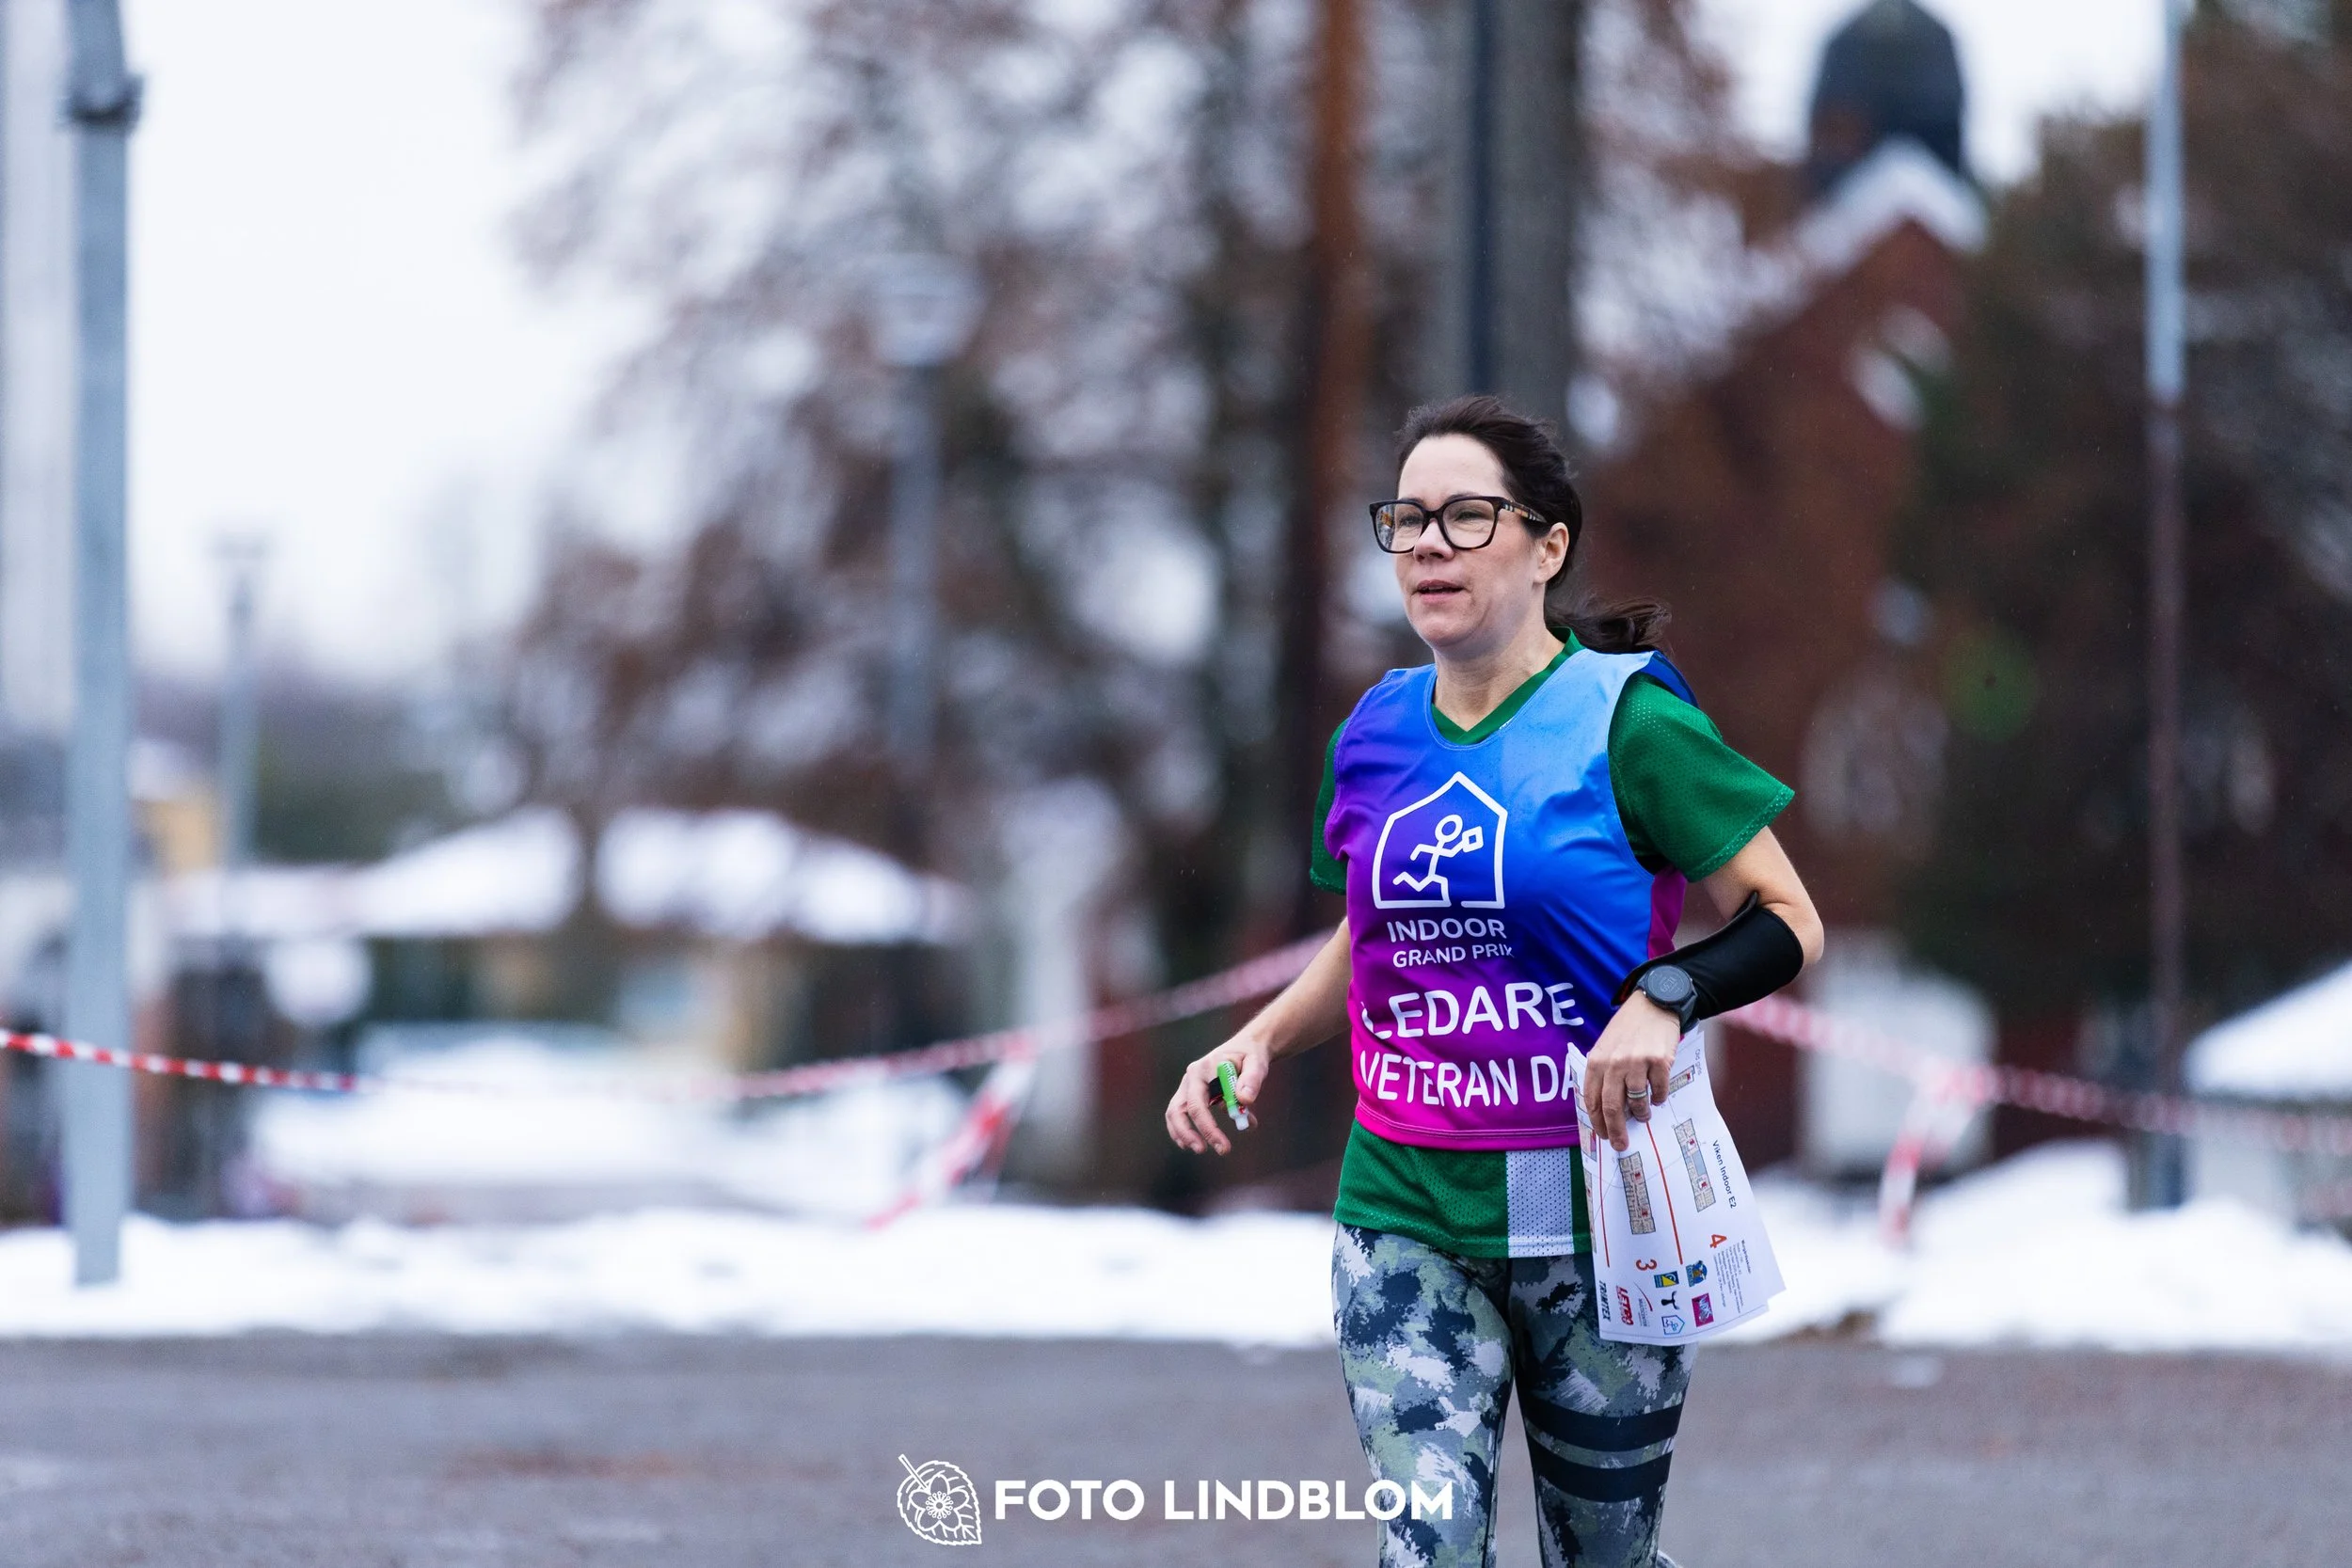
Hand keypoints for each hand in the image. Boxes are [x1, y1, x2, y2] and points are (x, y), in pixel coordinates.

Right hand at [1164, 1035, 1269, 1155]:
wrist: (1246, 1048)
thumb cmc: (1251, 1056)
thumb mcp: (1257, 1063)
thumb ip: (1252, 1080)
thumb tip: (1244, 1100)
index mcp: (1205, 1068)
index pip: (1198, 1103)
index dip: (1208, 1127)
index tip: (1224, 1146)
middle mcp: (1191, 1077)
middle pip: (1178, 1109)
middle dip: (1188, 1133)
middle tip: (1203, 1151)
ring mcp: (1189, 1085)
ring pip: (1175, 1112)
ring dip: (1183, 1134)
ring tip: (1200, 1149)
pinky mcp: (1191, 1093)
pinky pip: (1181, 1113)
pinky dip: (1185, 1129)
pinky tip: (1196, 1142)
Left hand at [1581, 993, 1678, 1151]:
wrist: (1654, 1003)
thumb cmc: (1628, 1029)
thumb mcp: (1606, 1047)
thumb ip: (1603, 1074)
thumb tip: (1606, 1110)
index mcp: (1597, 1061)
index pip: (1592, 1100)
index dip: (1597, 1122)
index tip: (1603, 1136)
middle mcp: (1614, 1062)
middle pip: (1612, 1107)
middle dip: (1617, 1130)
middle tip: (1621, 1144)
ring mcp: (1637, 1061)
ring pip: (1637, 1102)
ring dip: (1641, 1113)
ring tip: (1644, 1114)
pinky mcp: (1660, 1061)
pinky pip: (1658, 1091)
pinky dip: (1658, 1098)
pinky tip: (1657, 1096)